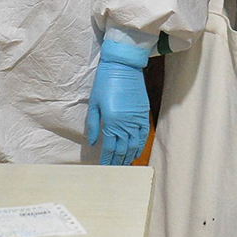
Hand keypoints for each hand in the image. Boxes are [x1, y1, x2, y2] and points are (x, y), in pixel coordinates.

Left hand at [85, 38, 150, 165]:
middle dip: (118, 161)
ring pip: (134, 144)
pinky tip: (136, 151)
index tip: (104, 167)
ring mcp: (136, 119)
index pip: (110, 147)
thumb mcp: (94, 104)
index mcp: (111, 122)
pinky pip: (143, 134)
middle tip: (114, 171)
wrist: (123, 66)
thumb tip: (93, 142)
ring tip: (124, 165)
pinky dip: (140, 145)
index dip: (107, 159)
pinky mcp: (144, 113)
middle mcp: (125, 123)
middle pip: (123, 148)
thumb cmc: (104, 83)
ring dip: (129, 156)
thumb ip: (93, 125)